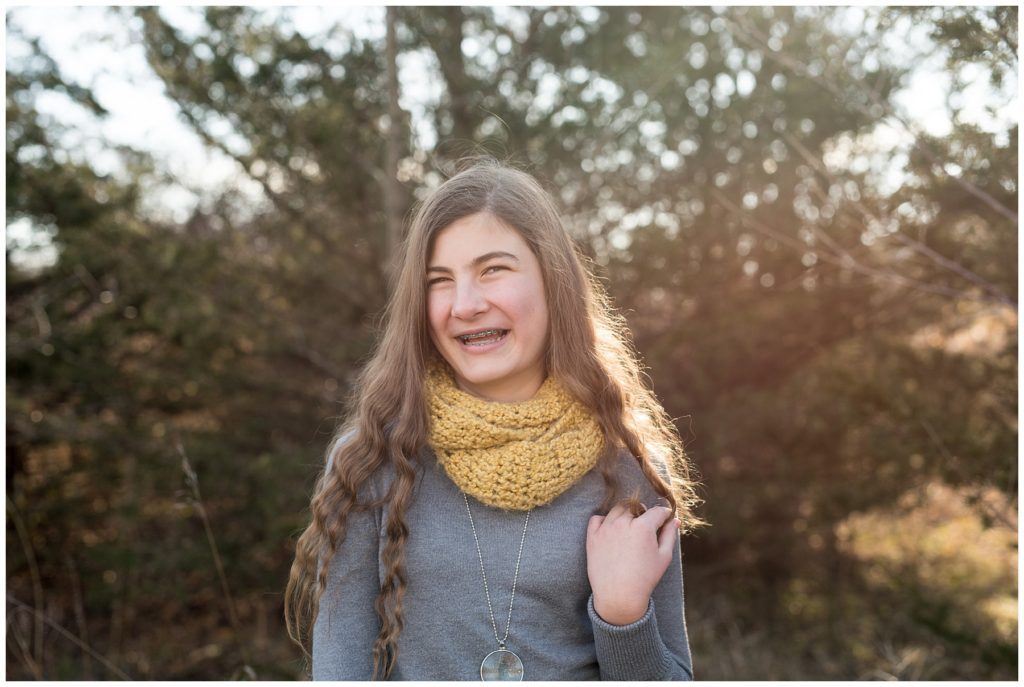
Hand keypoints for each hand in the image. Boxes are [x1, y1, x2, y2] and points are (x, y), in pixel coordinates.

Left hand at [586, 504, 678, 625]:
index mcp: (643, 527)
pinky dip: (605, 521)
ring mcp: (606, 528)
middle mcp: (623, 523)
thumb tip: (674, 520)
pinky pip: (597, 518)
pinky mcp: (592, 536)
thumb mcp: (664, 557)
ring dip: (625, 515)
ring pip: (618, 510)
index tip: (665, 519)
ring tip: (630, 531)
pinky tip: (612, 531)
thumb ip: (670, 534)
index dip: (664, 514)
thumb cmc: (645, 578)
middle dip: (643, 515)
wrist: (619, 596)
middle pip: (636, 508)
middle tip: (646, 531)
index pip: (657, 511)